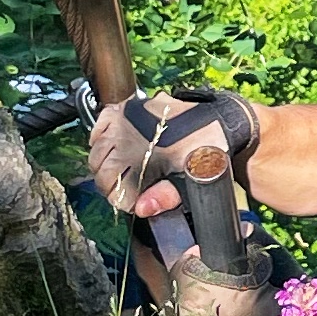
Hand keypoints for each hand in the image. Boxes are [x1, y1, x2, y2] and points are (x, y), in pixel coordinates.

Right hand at [84, 85, 260, 215]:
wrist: (219, 122)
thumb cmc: (207, 154)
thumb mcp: (191, 181)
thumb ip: (167, 198)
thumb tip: (141, 208)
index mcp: (146, 154)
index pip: (111, 185)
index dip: (119, 198)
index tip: (130, 202)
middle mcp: (132, 134)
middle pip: (100, 167)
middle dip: (110, 183)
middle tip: (125, 189)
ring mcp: (129, 118)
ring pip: (97, 147)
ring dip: (103, 163)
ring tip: (120, 171)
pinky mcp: (131, 107)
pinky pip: (102, 122)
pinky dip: (100, 136)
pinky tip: (112, 147)